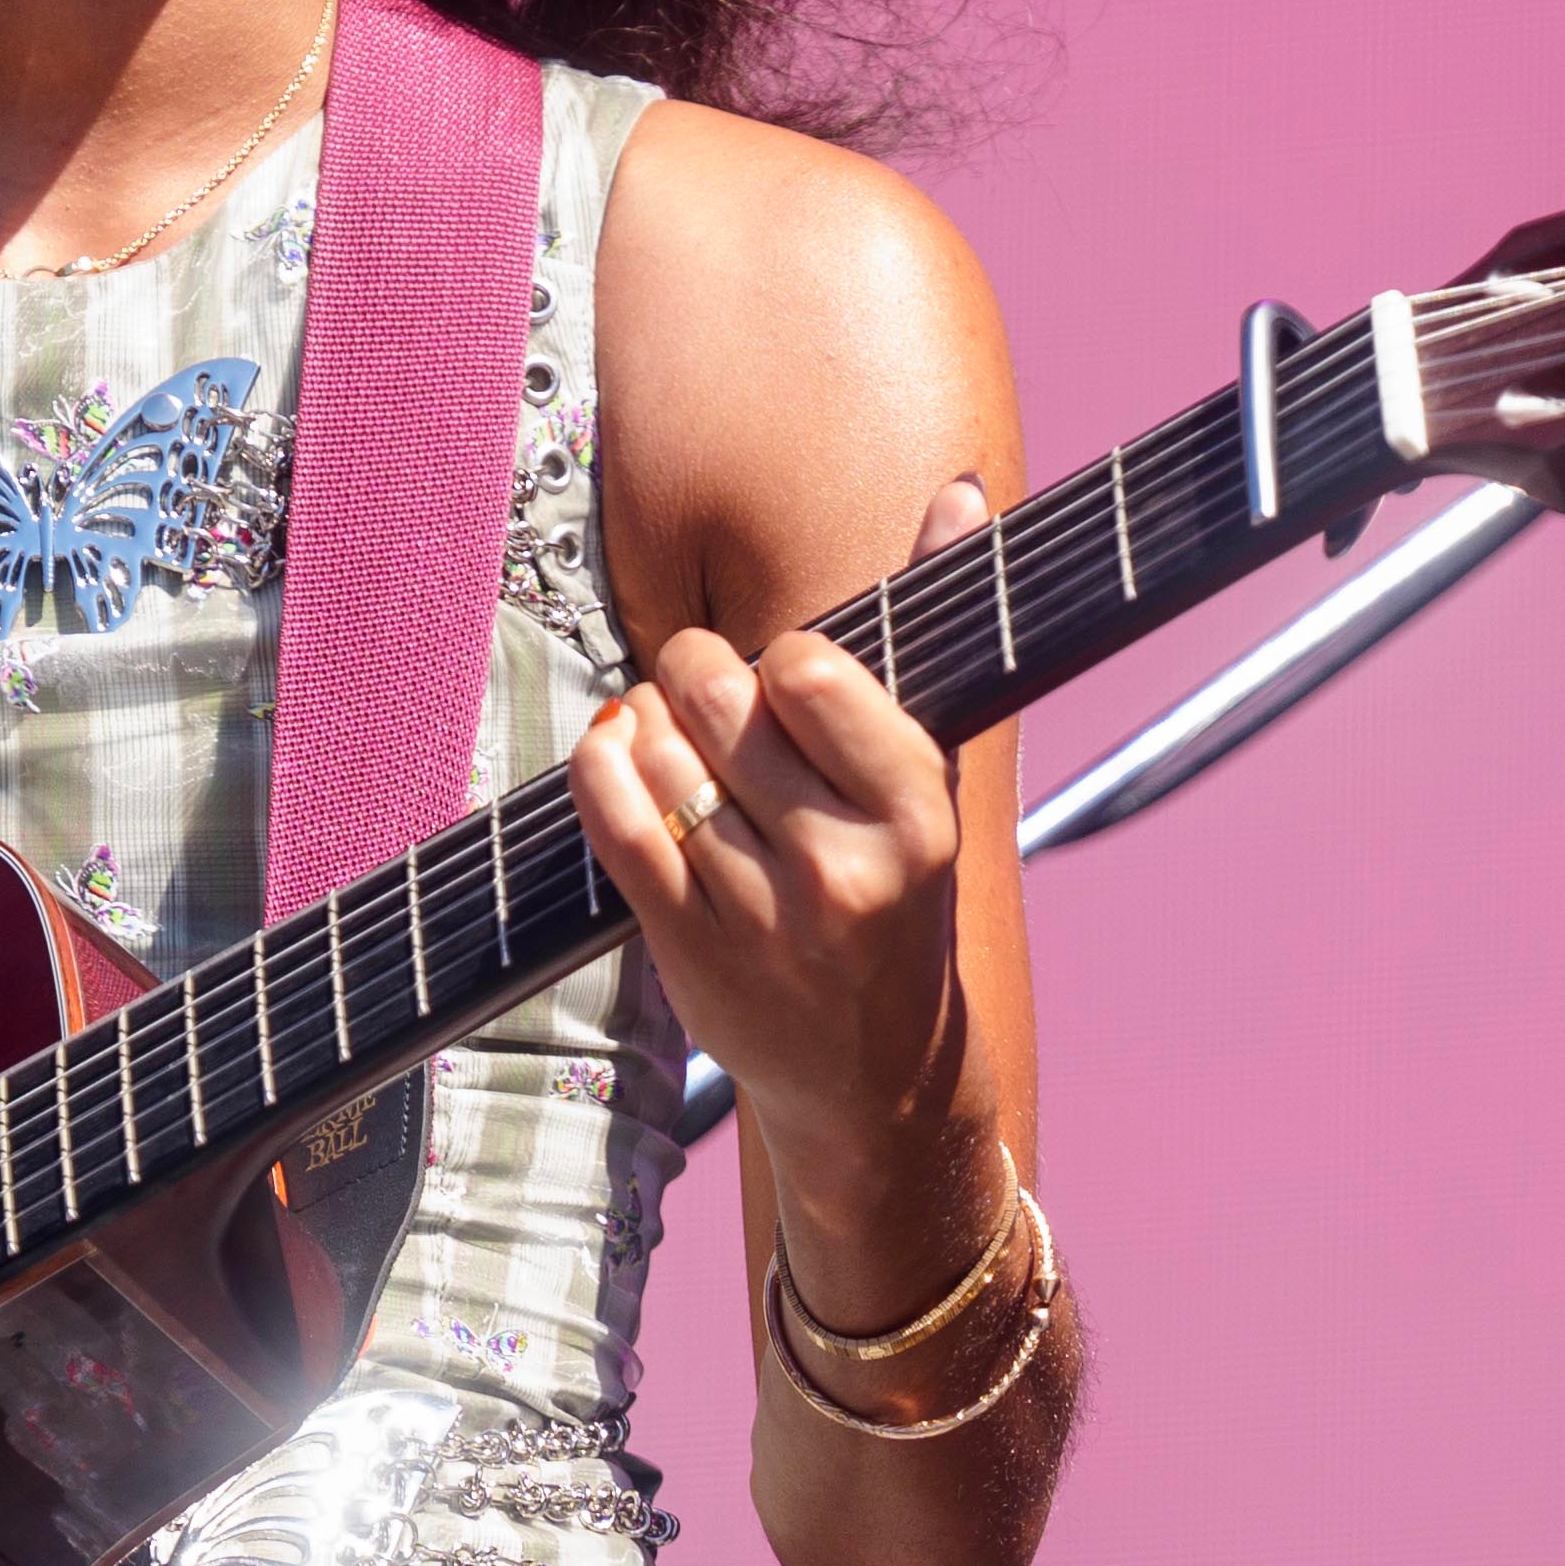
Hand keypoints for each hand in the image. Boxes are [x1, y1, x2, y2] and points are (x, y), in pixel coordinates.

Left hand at [567, 475, 992, 1161]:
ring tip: (676, 745)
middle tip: (710, 696)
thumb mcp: (934, 776)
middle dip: (698, 673)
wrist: (873, 1078)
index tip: (785, 682)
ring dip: (647, 725)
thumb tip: (964, 488)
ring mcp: (759, 913)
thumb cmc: (900, 894)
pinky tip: (620, 762)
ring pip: (654, 749)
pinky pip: (610, 817)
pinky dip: (601, 769)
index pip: (808, 669)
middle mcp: (843, 865)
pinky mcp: (686, 944)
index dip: (778, 660)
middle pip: (717, 694)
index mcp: (918, 810)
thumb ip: (935, 628)